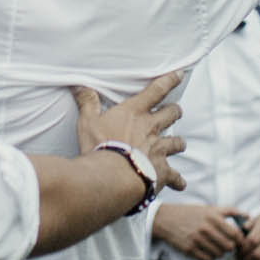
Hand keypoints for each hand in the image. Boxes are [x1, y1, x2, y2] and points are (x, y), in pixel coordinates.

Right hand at [72, 71, 186, 191]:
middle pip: (172, 113)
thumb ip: (87, 103)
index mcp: (135, 112)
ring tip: (179, 144)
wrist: (113, 176)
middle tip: (175, 111)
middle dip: (174, 111)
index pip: (156, 90)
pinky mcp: (163, 171)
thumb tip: (80, 86)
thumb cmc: (99, 147)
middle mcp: (151, 128)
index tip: (179, 75)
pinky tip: (180, 184)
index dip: (169, 81)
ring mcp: (159, 149)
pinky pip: (176, 176)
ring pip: (177, 142)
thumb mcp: (88, 122)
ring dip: (178, 143)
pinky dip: (178, 180)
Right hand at [152, 202, 249, 259]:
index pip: (235, 233)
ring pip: (219, 255)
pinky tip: (208, 252)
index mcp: (212, 216)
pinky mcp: (190, 249)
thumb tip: (248, 216)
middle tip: (227, 245)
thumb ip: (229, 211)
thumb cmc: (191, 213)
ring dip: (220, 253)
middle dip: (230, 248)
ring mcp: (197, 239)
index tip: (238, 241)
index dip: (240, 239)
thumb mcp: (209, 208)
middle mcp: (205, 228)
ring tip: (217, 248)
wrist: (166, 219)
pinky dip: (210, 258)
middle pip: (228, 246)